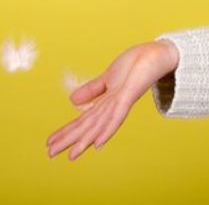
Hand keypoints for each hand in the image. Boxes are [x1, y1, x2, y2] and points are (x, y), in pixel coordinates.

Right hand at [45, 41, 178, 160]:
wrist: (159, 53)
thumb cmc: (137, 64)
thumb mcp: (108, 76)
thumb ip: (92, 89)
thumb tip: (72, 102)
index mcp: (107, 102)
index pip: (83, 119)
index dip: (66, 131)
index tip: (49, 142)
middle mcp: (113, 106)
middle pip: (87, 126)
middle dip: (69, 139)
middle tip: (49, 154)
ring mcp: (122, 101)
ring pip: (99, 124)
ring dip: (84, 140)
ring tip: (70, 155)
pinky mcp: (130, 94)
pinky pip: (118, 114)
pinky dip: (108, 129)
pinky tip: (98, 143)